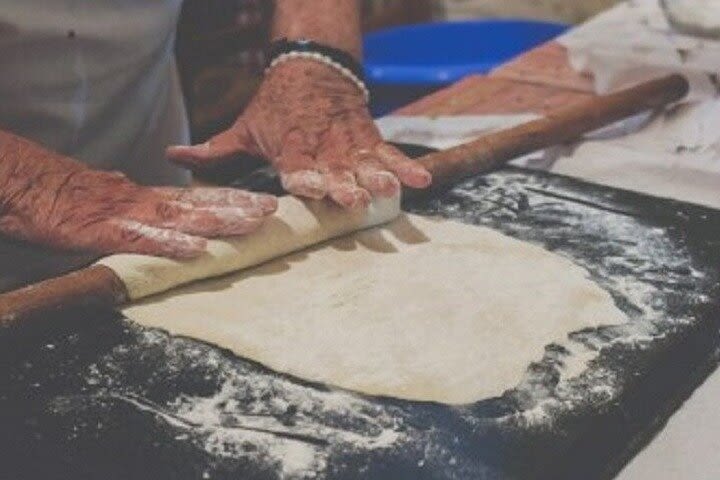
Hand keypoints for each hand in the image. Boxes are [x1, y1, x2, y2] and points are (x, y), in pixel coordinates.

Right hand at [0, 133, 276, 257]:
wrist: (27, 186)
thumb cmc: (67, 197)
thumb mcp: (110, 198)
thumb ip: (138, 205)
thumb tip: (160, 207)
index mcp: (148, 197)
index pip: (197, 196)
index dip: (231, 197)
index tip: (262, 201)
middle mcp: (146, 202)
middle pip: (199, 203)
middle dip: (238, 205)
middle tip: (273, 207)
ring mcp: (129, 216)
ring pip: (181, 218)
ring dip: (218, 221)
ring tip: (251, 223)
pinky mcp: (107, 233)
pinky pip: (144, 240)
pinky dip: (171, 245)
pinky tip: (197, 251)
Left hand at [167, 59, 431, 208]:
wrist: (313, 67)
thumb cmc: (275, 107)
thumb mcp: (244, 126)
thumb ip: (213, 149)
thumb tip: (172, 155)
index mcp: (289, 143)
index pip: (295, 162)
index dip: (301, 174)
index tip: (306, 186)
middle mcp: (321, 144)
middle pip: (333, 166)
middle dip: (344, 183)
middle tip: (353, 200)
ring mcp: (348, 141)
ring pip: (364, 160)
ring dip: (377, 176)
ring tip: (389, 191)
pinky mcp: (368, 137)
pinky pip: (389, 152)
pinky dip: (405, 166)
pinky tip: (422, 181)